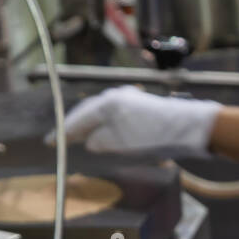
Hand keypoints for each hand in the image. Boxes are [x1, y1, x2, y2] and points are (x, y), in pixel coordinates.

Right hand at [53, 86, 221, 159]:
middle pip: (88, 112)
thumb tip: (89, 142)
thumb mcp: (122, 142)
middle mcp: (116, 96)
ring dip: (88, 125)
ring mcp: (129, 99)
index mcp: (108, 103)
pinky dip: (103, 124)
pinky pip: (113, 115)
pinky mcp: (140, 106)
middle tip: (60, 139)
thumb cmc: (155, 135)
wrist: (188, 127)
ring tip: (77, 136)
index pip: (79, 118)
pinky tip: (103, 132)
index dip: (63, 132)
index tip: (50, 142)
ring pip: (101, 112)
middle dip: (73, 126)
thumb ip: (102, 141)